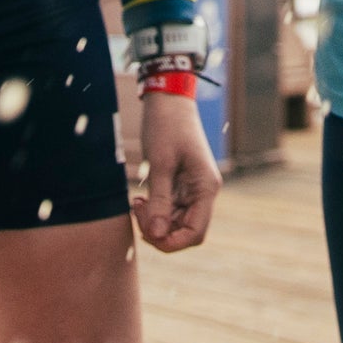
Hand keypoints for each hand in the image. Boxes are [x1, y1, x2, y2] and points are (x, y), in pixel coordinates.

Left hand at [132, 88, 220, 251]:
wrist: (167, 100)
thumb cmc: (166, 127)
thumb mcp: (160, 164)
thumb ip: (159, 201)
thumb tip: (157, 234)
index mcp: (206, 188)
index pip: (196, 233)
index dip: (172, 242)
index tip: (147, 234)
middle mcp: (203, 192)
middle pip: (185, 231)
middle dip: (159, 230)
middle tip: (136, 211)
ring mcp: (193, 189)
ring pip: (175, 222)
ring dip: (154, 220)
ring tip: (136, 203)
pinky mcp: (181, 185)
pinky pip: (170, 209)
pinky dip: (154, 210)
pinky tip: (139, 199)